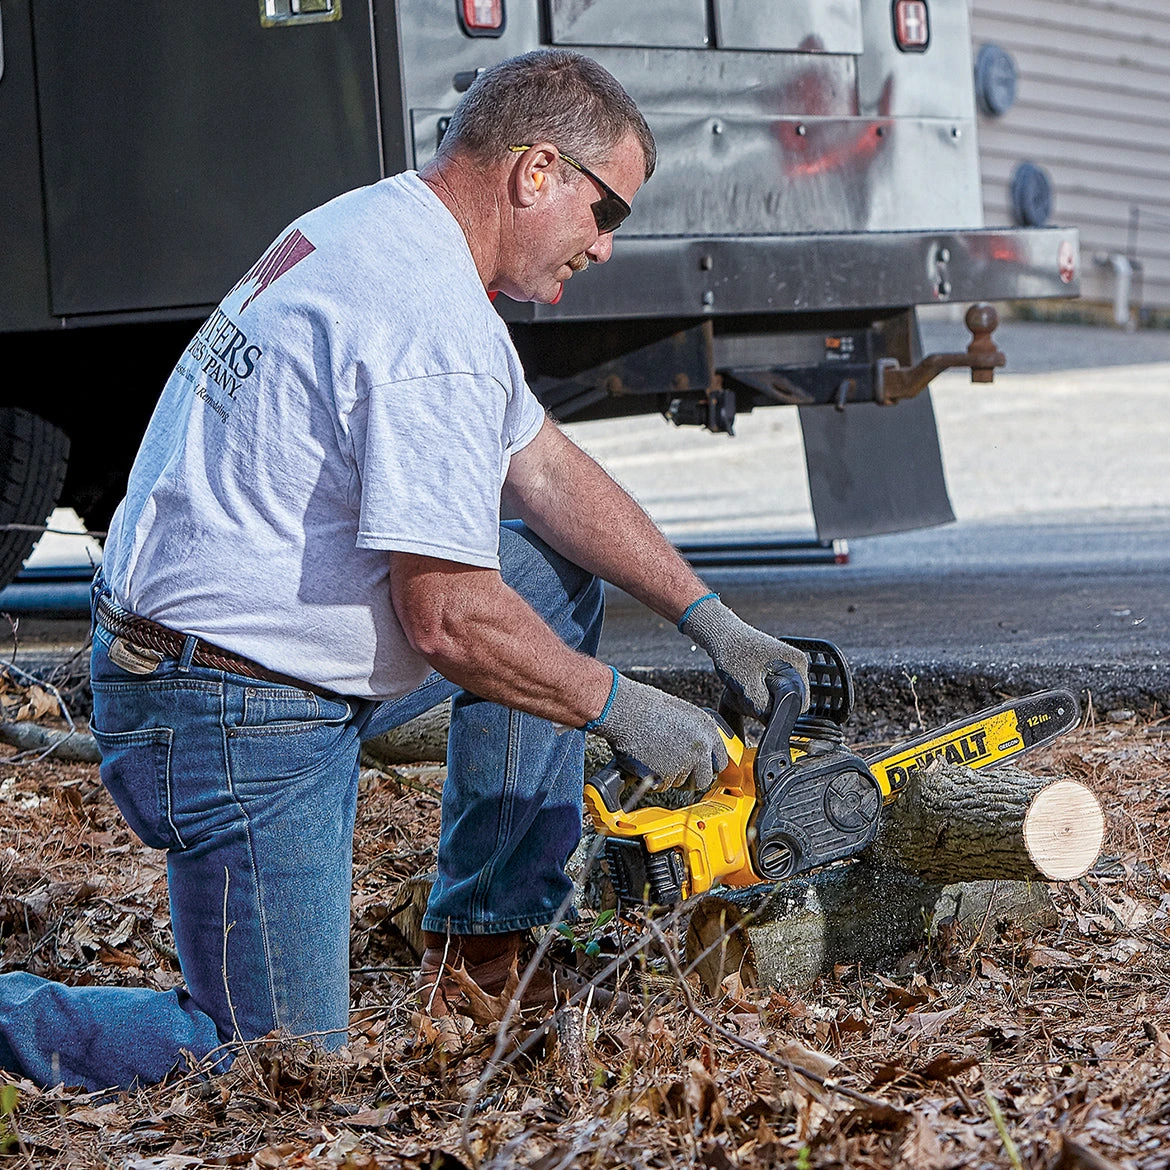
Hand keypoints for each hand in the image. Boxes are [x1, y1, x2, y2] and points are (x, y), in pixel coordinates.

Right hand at [587, 672, 728, 789]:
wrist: (626, 710)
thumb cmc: (648, 707)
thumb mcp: (683, 714)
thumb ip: (695, 735)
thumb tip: (699, 753)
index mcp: (707, 730)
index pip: (721, 761)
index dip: (708, 766)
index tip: (702, 768)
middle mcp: (700, 749)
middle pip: (704, 779)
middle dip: (692, 778)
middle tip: (676, 769)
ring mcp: (683, 764)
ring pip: (679, 782)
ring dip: (668, 775)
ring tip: (653, 753)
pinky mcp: (665, 775)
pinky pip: (661, 785)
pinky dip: (653, 779)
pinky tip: (645, 760)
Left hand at [679, 595, 809, 717]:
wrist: (719, 633)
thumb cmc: (732, 651)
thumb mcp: (747, 684)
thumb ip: (763, 706)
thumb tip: (772, 722)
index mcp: (796, 664)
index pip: (800, 703)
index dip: (779, 711)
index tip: (759, 706)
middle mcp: (795, 665)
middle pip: (788, 703)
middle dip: (767, 705)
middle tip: (747, 692)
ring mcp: (785, 667)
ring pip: (776, 699)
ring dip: (758, 699)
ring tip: (743, 685)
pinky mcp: (774, 670)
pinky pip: (768, 693)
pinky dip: (754, 694)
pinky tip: (743, 684)